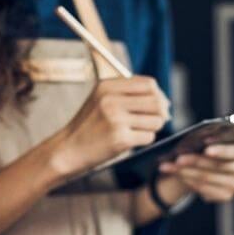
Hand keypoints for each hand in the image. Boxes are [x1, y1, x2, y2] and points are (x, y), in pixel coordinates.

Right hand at [49, 75, 169, 177]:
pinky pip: (148, 137)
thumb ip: (129, 94)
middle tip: (152, 121)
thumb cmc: (89, 125)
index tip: (157, 106)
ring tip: (136, 131)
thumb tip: (165, 102)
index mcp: (107, 86)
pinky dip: (143, 141)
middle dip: (159, 113)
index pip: (149, 84)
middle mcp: (111, 100)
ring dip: (151, 128)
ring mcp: (115, 120)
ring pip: (156, 121)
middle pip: (156, 102)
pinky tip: (129, 141)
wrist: (67, 149)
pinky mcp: (120, 139)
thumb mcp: (101, 99)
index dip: (158, 95)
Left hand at [157, 136, 233, 202]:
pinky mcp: (227, 195)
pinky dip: (188, 180)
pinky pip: (206, 189)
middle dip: (198, 160)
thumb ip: (211, 136)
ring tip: (169, 165)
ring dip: (187, 171)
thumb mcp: (214, 136)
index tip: (205, 145)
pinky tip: (177, 174)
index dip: (223, 148)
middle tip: (179, 158)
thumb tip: (197, 140)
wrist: (210, 162)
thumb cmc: (214, 144)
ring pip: (210, 178)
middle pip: (222, 166)